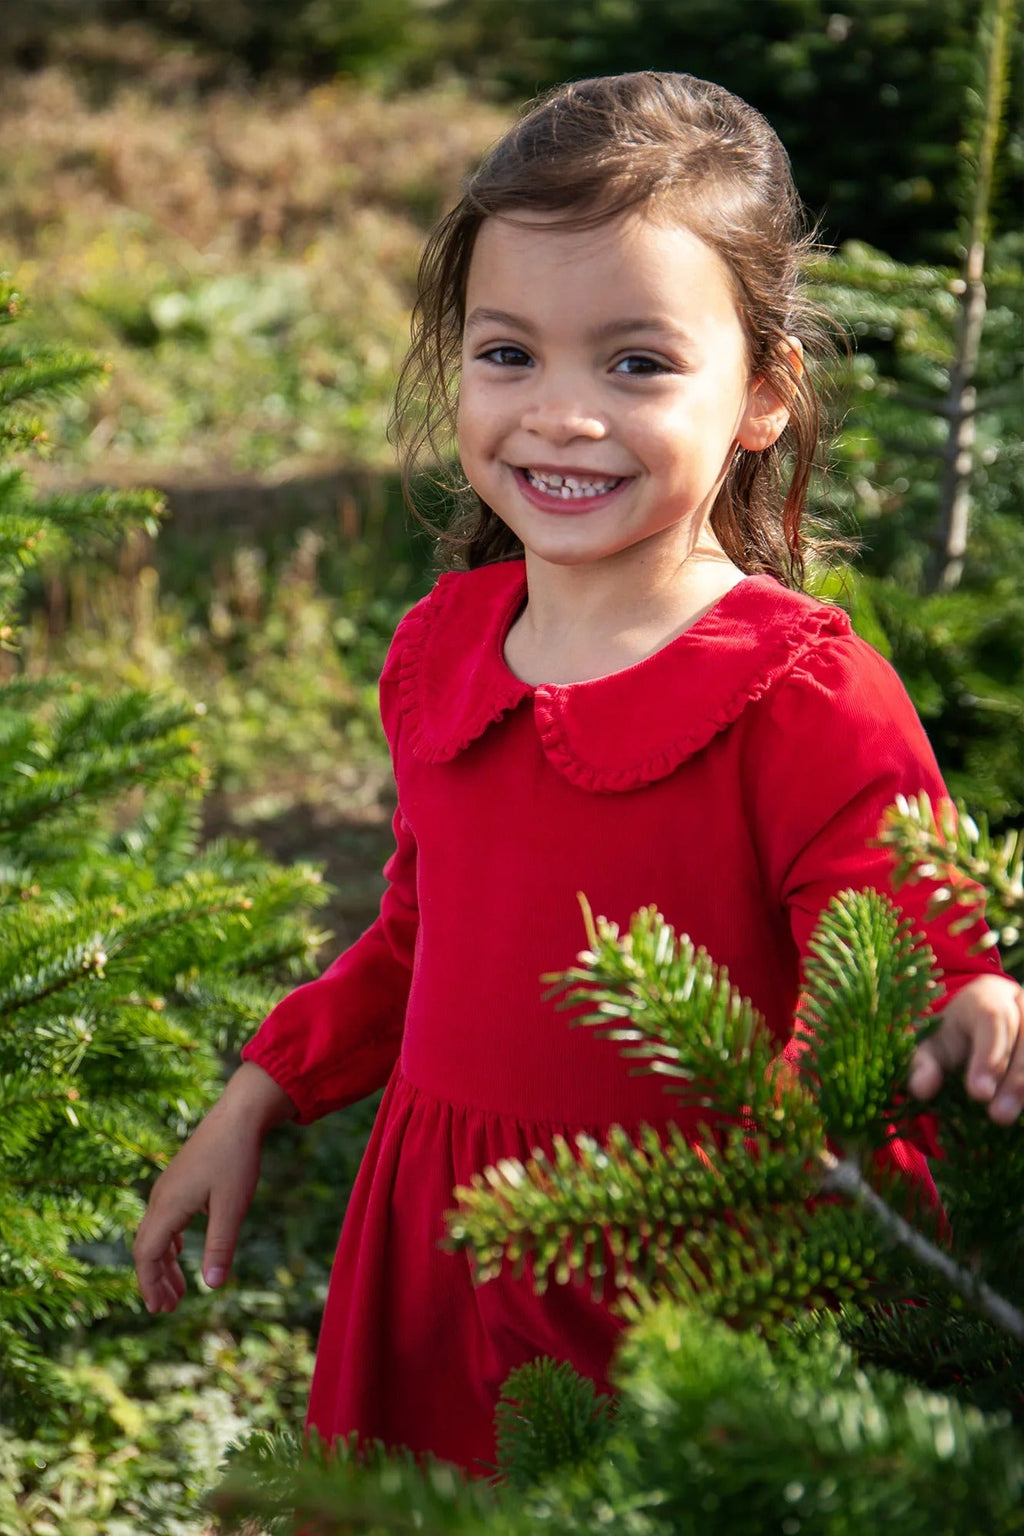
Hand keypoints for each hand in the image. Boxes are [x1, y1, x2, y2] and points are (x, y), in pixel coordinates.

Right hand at [133, 1062, 295, 1312]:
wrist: (240, 1114)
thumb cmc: (236, 1158)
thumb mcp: (232, 1207)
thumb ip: (220, 1247)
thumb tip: (212, 1287)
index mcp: (168, 1206)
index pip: (147, 1255)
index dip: (150, 1284)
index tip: (159, 1309)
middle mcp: (161, 1197)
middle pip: (147, 1247)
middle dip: (155, 1279)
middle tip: (168, 1308)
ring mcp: (169, 1186)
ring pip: (156, 1233)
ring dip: (165, 1263)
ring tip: (179, 1289)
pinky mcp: (180, 1179)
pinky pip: (165, 1218)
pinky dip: (170, 1242)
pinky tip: (182, 1251)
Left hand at [909, 974, 1023, 1124]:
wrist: (986, 1018)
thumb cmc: (959, 1034)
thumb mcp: (935, 1043)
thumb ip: (925, 1063)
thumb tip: (920, 1089)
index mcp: (988, 995)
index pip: (993, 1019)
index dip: (989, 1057)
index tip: (978, 1094)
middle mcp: (1023, 1002)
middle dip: (1014, 1080)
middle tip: (998, 1116)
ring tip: (1009, 1118)